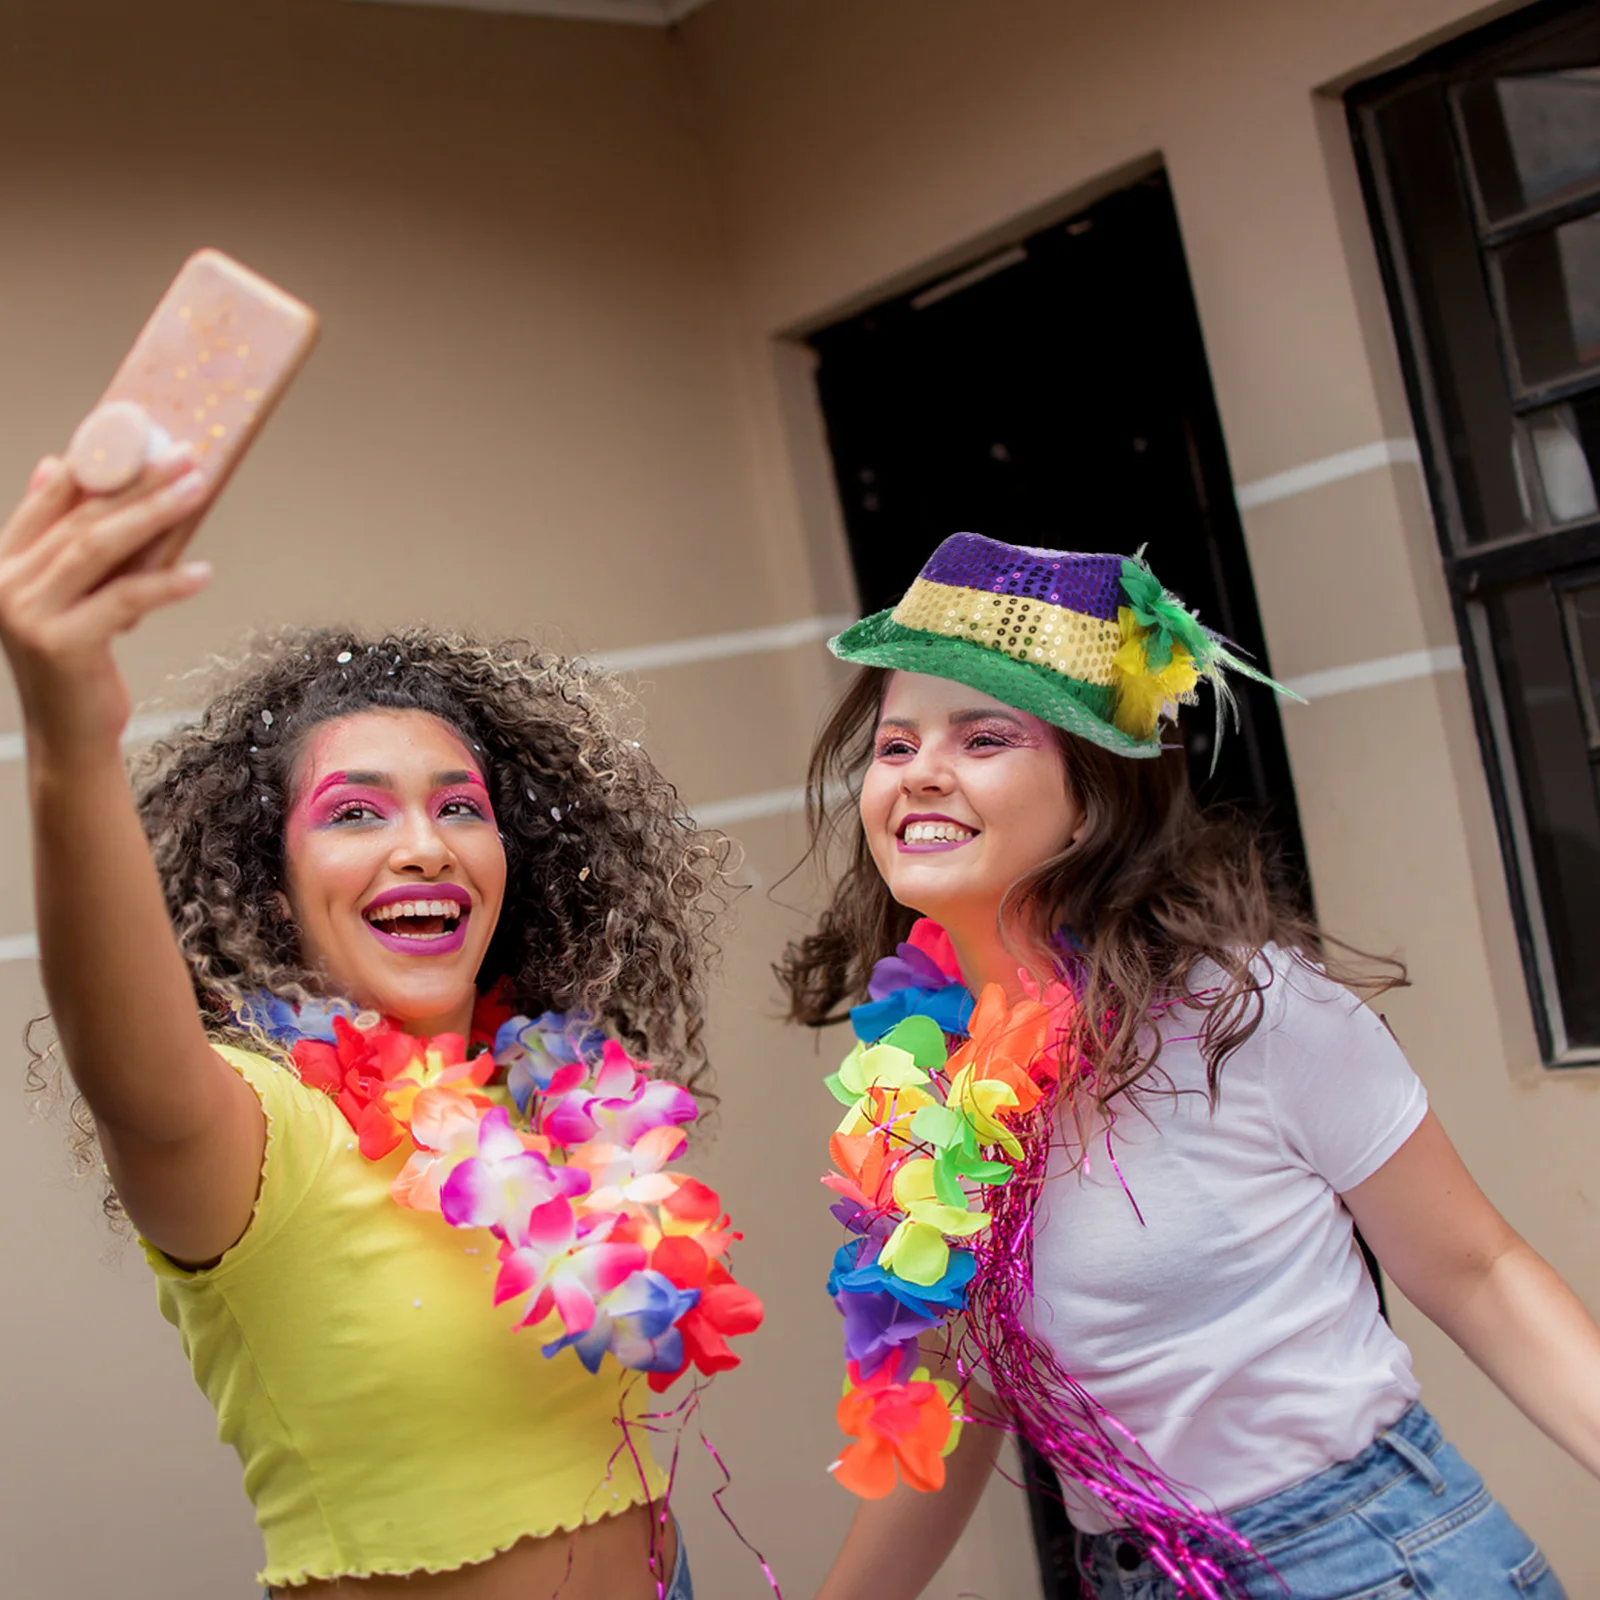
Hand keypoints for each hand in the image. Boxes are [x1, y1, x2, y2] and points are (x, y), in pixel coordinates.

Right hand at [0, 448, 211, 762]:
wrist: (69, 735)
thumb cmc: (77, 663)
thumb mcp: (67, 594)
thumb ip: (61, 539)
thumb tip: (53, 464)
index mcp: (3, 563)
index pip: (48, 497)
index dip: (96, 462)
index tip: (141, 432)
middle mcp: (6, 584)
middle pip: (81, 518)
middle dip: (138, 481)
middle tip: (185, 455)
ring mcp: (29, 614)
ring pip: (100, 548)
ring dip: (155, 514)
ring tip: (197, 491)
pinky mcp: (62, 644)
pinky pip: (125, 600)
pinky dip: (167, 584)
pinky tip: (202, 573)